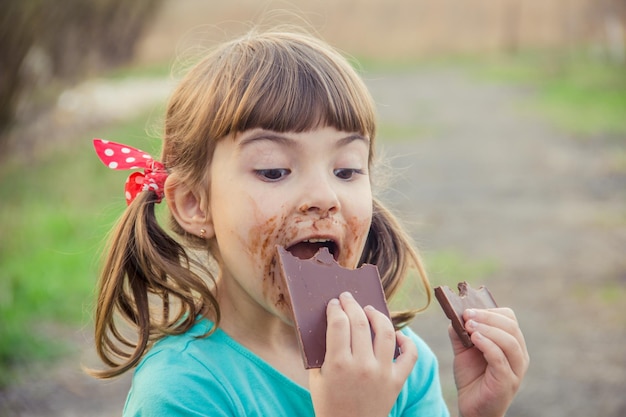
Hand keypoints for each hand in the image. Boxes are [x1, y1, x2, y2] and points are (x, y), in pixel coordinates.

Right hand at [309, 292, 417, 416]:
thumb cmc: (328, 404)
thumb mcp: (316, 378)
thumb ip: (321, 351)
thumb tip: (329, 322)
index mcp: (337, 365)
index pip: (338, 323)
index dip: (335, 308)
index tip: (334, 303)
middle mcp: (361, 366)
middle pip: (359, 322)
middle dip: (352, 304)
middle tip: (348, 298)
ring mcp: (382, 373)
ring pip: (385, 331)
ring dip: (377, 315)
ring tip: (369, 310)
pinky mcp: (397, 381)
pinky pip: (409, 355)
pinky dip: (406, 340)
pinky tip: (396, 334)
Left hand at [451, 308, 528, 416]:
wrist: (472, 407)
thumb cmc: (471, 377)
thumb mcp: (463, 350)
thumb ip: (460, 332)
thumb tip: (455, 314)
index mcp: (511, 344)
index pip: (509, 319)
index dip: (490, 311)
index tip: (468, 310)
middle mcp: (519, 355)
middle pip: (511, 327)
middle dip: (487, 317)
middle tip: (467, 315)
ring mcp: (515, 369)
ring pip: (509, 341)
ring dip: (487, 329)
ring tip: (469, 326)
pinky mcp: (507, 381)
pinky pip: (500, 358)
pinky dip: (487, 344)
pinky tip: (474, 339)